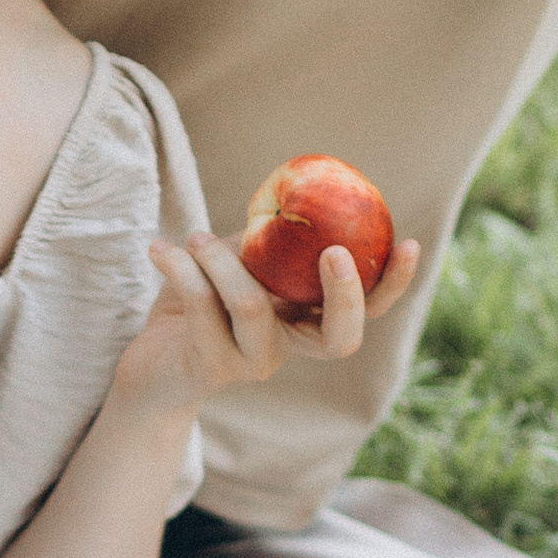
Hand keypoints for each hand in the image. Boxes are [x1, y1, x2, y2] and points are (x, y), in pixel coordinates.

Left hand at [109, 229, 424, 419]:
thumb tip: (297, 189)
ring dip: (221, 261)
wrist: (148, 362)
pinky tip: (160, 248)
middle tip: (333, 251)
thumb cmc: (196, 302)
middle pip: (341, 339)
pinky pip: (204, 307)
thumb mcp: (238, 261)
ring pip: (255, 306)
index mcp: (306, 321)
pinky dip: (180, 268)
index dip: (394, 283)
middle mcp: (289, 349)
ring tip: (195, 237)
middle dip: (345, 294)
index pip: (368, 311)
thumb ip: (268, 237)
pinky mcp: (212, 368)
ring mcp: (253, 364)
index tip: (409, 242)